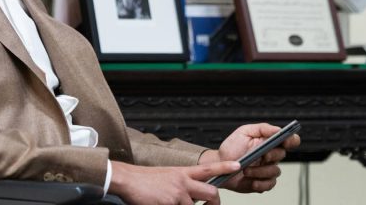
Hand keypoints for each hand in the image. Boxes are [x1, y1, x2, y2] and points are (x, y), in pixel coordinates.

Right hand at [108, 159, 240, 204]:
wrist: (128, 179)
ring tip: (170, 202)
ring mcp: (177, 193)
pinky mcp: (169, 203)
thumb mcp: (167, 177)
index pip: (209, 168)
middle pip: (211, 192)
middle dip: (214, 204)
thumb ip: (182, 185)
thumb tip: (192, 200)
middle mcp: (183, 181)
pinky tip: (161, 204)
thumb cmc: (144, 180)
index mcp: (183, 172)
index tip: (238, 165)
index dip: (225, 167)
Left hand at [199, 123, 300, 193]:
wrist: (220, 166)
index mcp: (267, 141)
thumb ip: (262, 128)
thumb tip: (277, 129)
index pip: (287, 140)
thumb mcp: (244, 132)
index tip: (286, 141)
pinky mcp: (262, 182)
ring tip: (246, 169)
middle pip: (282, 155)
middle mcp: (269, 155)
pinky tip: (251, 180)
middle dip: (271, 155)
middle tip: (261, 156)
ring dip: (260, 171)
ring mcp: (266, 169)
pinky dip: (261, 183)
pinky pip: (270, 184)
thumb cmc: (231, 148)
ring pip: (275, 171)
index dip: (291, 139)